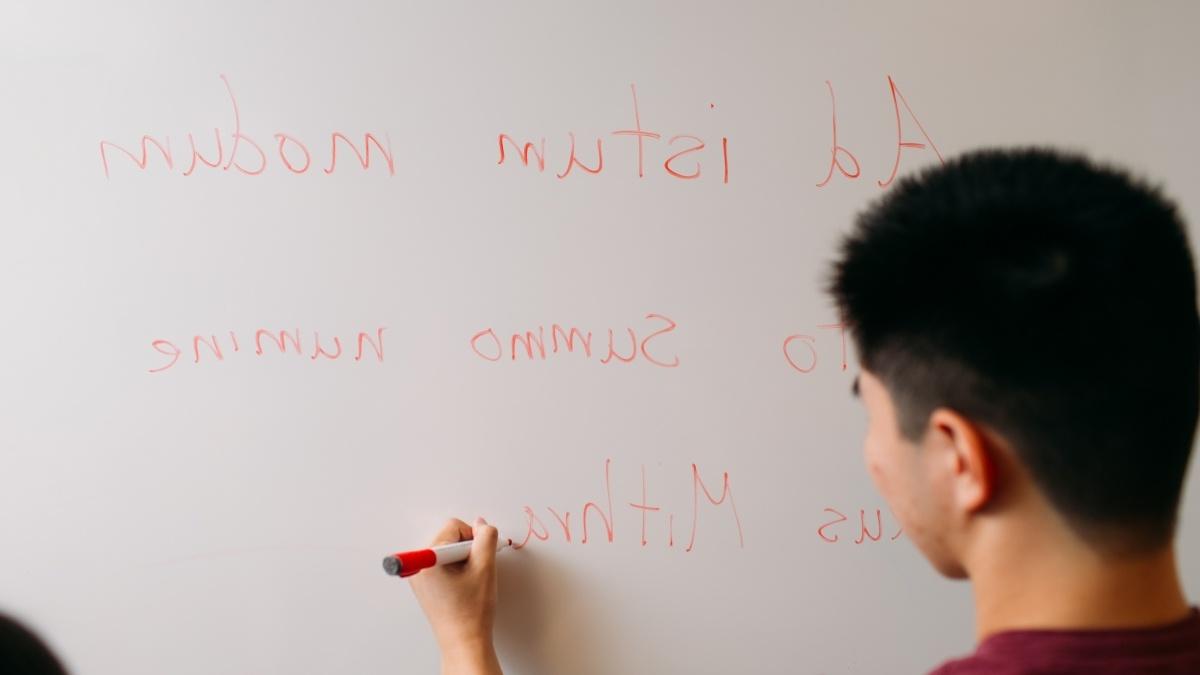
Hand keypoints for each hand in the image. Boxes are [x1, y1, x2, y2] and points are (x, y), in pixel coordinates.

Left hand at [409, 517, 502, 674]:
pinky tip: (463, 586)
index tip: (481, 557)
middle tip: (475, 571)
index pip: (454, 527)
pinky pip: (441, 564)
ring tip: (469, 581)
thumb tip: (482, 523)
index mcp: (427, 560)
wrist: (463, 642)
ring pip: (447, 551)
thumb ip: (486, 538)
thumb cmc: (471, 612)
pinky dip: (456, 569)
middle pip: (448, 538)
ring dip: (463, 560)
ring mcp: (419, 577)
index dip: (474, 537)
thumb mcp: (485, 568)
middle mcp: (418, 566)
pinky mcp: (424, 585)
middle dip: (467, 550)